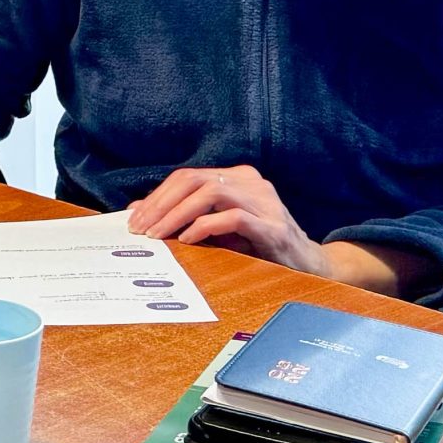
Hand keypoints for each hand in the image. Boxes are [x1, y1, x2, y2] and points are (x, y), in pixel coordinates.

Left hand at [127, 165, 330, 276]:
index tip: (134, 219)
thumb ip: (184, 217)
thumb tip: (137, 212)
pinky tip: (188, 240)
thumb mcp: (217, 228)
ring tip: (158, 235)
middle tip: (140, 229)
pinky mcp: (273, 227)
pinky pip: (233, 218)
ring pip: (210, 193)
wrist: (308, 264)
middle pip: (194, 180)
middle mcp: (251, 183)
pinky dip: (205, 227)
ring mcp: (265, 202)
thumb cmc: (257, 245)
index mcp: (236, 178)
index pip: (187, 177)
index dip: (157, 196)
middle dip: (161, 204)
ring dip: (177, 214)